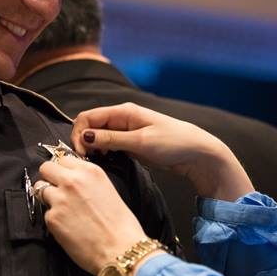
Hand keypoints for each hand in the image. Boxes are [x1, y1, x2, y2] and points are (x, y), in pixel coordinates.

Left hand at [38, 156, 147, 274]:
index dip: (63, 169)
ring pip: (40, 188)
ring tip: (61, 210)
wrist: (120, 249)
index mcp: (90, 171)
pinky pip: (45, 212)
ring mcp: (60, 199)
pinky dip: (53, 219)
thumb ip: (87, 181)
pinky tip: (67, 226)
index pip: (63, 158)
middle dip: (49, 178)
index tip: (65, 178)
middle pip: (46, 168)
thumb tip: (72, 181)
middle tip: (57, 191)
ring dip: (47, 197)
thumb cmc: (120, 225)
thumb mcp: (107, 190)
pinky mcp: (52, 218)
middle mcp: (73, 180)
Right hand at [70, 103, 253, 200]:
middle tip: (86, 162)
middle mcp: (122, 118)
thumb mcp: (140, 142)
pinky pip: (109, 144)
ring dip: (92, 148)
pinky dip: (103, 152)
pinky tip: (105, 163)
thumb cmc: (173, 143)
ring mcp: (126, 130)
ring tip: (94, 163)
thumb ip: (110, 139)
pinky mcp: (131, 143)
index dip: (78, 134)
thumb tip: (83, 136)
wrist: (198, 153)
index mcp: (123, 112)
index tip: (80, 154)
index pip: (88, 117)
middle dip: (82, 141)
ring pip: (98, 136)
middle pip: (90, 125)